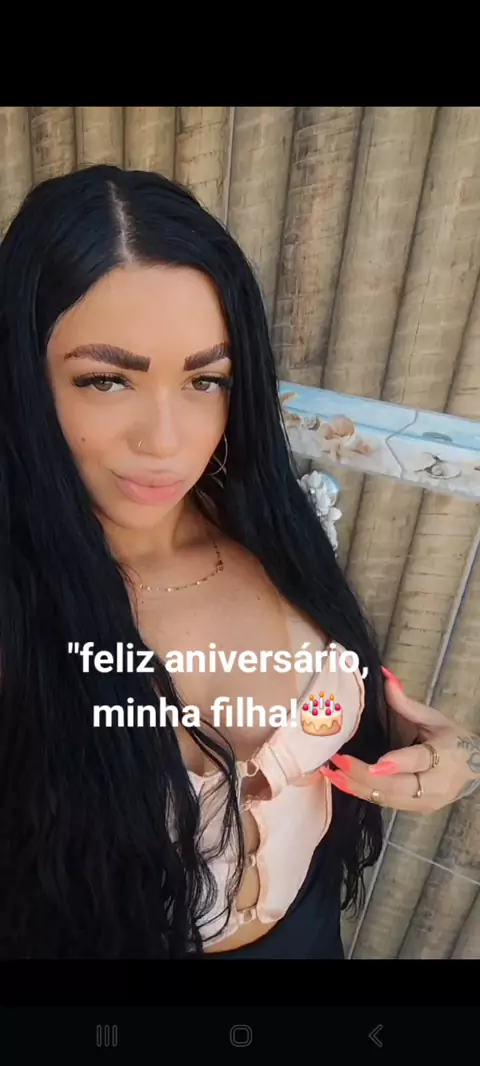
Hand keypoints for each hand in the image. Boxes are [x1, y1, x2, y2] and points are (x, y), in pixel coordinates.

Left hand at [320, 668, 479, 812]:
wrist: (475, 769)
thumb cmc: (452, 739)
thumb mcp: (434, 718)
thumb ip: (406, 704)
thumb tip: (385, 677)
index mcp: (446, 756)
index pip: (420, 761)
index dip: (397, 763)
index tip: (376, 765)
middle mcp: (436, 786)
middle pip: (398, 786)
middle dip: (365, 776)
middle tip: (338, 761)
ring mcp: (424, 803)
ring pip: (387, 799)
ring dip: (356, 787)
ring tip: (330, 772)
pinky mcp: (413, 810)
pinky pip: (384, 803)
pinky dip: (361, 792)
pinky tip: (341, 781)